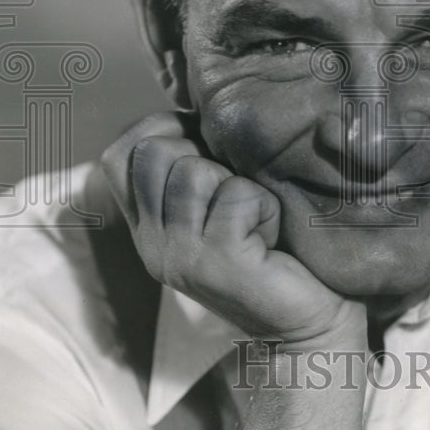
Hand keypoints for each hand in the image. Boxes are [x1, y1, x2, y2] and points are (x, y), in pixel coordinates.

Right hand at [100, 112, 364, 347]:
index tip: (205, 147)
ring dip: (239, 183)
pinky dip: (265, 206)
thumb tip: (195, 109)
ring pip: (194, 172)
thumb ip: (196, 160)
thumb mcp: (222, 198)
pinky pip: (237, 197)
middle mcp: (152, 243)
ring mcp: (179, 256)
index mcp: (148, 225)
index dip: (159, 131)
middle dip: (203, 155)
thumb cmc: (275, 246)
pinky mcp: (215, 264)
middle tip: (238, 194)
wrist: (311, 321)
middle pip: (154, 153)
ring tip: (256, 220)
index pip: (118, 154)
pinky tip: (271, 236)